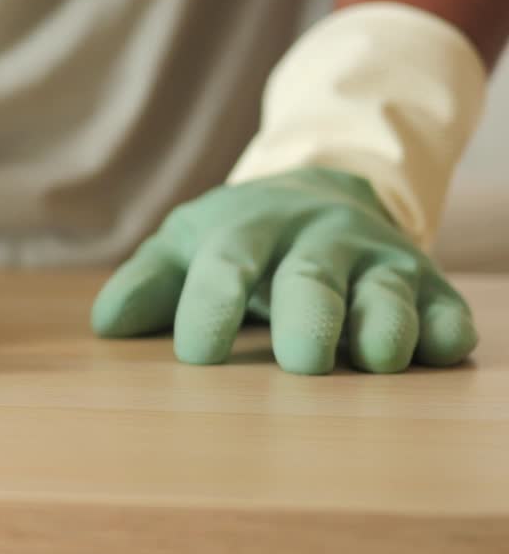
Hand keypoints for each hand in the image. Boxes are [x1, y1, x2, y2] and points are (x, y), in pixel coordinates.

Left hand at [91, 167, 476, 373]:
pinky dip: (448, 325)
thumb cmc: (235, 238)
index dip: (212, 307)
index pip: (225, 267)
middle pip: (311, 277)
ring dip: (385, 322)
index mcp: (245, 233)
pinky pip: (443, 302)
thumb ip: (146, 284)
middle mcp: (313, 241)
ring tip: (379, 360)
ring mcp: (372, 258)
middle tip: (302, 364)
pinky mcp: (424, 281)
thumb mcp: (185, 247)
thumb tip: (106, 327)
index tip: (198, 355)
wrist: (319, 189)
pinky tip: (448, 349)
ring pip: (385, 289)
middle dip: (309, 318)